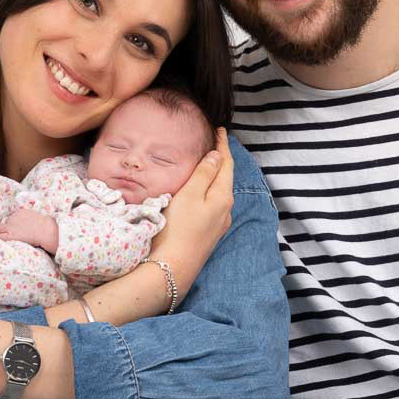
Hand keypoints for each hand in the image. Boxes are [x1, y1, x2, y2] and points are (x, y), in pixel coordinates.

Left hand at [0, 207, 58, 252]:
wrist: (46, 231)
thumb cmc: (44, 226)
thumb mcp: (35, 216)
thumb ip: (28, 217)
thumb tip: (27, 223)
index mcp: (20, 212)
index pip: (11, 217)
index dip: (13, 224)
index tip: (17, 228)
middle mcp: (13, 217)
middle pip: (4, 222)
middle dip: (7, 227)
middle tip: (13, 234)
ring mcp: (11, 226)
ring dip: (3, 233)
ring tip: (10, 238)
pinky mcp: (11, 235)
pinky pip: (0, 236)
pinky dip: (3, 238)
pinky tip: (8, 241)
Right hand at [150, 127, 233, 289]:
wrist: (172, 269)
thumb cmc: (178, 229)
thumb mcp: (190, 195)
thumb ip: (204, 174)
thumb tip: (217, 155)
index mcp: (222, 196)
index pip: (226, 164)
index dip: (222, 145)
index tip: (219, 130)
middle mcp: (225, 210)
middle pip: (225, 177)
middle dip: (221, 158)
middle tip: (215, 141)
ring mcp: (218, 223)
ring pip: (220, 191)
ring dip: (216, 174)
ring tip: (209, 161)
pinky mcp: (207, 233)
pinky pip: (213, 203)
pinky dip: (210, 189)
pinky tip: (202, 190)